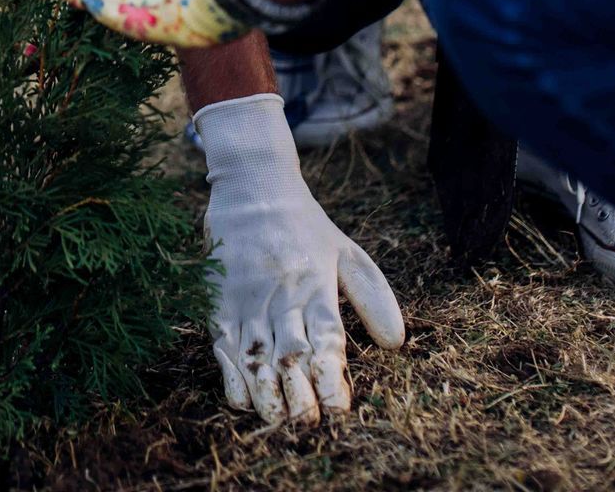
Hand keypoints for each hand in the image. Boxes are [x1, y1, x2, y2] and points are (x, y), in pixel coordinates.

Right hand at [196, 93, 403, 423]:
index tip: (340, 411)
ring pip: (255, 353)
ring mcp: (245, 297)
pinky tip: (242, 401)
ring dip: (267, 392)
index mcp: (315, 283)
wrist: (252, 187)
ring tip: (279, 423)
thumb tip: (396, 344)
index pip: (326, 339)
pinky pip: (223, 343)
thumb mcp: (347, 253)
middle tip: (309, 428)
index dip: (331, 378)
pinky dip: (231, 375)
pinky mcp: (217, 299)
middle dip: (299, 395)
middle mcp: (280, 293)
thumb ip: (372, 297)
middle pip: (290, 353)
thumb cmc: (307, 227)